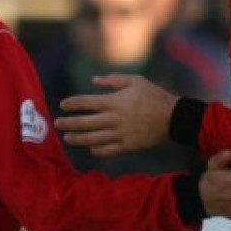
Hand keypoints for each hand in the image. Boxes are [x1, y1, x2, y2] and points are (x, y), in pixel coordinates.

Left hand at [56, 75, 177, 157]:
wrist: (173, 117)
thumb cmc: (154, 96)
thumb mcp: (135, 81)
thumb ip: (113, 80)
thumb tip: (94, 81)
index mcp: (114, 102)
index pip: (86, 103)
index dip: (72, 104)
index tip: (63, 105)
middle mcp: (114, 119)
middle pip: (84, 122)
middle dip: (68, 123)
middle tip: (57, 123)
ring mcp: (120, 134)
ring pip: (92, 139)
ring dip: (77, 138)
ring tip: (68, 137)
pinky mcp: (127, 146)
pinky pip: (106, 151)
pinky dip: (96, 150)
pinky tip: (90, 148)